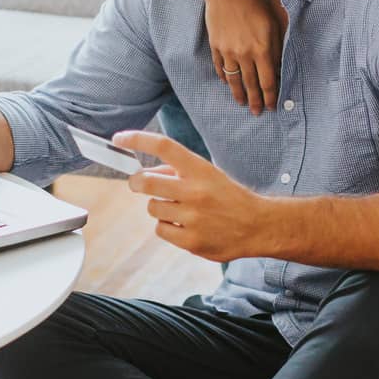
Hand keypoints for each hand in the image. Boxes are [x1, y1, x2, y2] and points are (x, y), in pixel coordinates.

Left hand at [115, 130, 269, 263]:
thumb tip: (147, 173)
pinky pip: (161, 229)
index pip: (163, 146)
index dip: (137, 139)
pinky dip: (168, 227)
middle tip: (137, 184)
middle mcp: (195, 191)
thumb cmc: (229, 197)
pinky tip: (185, 226)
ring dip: (159, 207)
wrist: (258, 226)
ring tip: (179, 209)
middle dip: (136, 182)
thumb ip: (179, 172)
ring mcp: (192, 217)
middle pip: (145, 181)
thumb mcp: (209, 174)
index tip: (119, 138)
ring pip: (152, 208)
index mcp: (200, 169)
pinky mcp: (191, 240)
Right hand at [202, 0, 280, 114]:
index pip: (267, 82)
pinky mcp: (215, 46)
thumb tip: (276, 70)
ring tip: (242, 102)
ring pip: (233, 80)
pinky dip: (224, 77)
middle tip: (256, 112)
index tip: (271, 107)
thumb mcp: (272, 24)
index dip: (270, 97)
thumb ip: (276, 49)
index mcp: (262, 50)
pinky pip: (220, 67)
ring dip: (238, 94)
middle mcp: (244, 54)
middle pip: (250, 85)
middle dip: (255, 101)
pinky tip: (228, 83)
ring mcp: (227, 52)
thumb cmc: (255, 4)